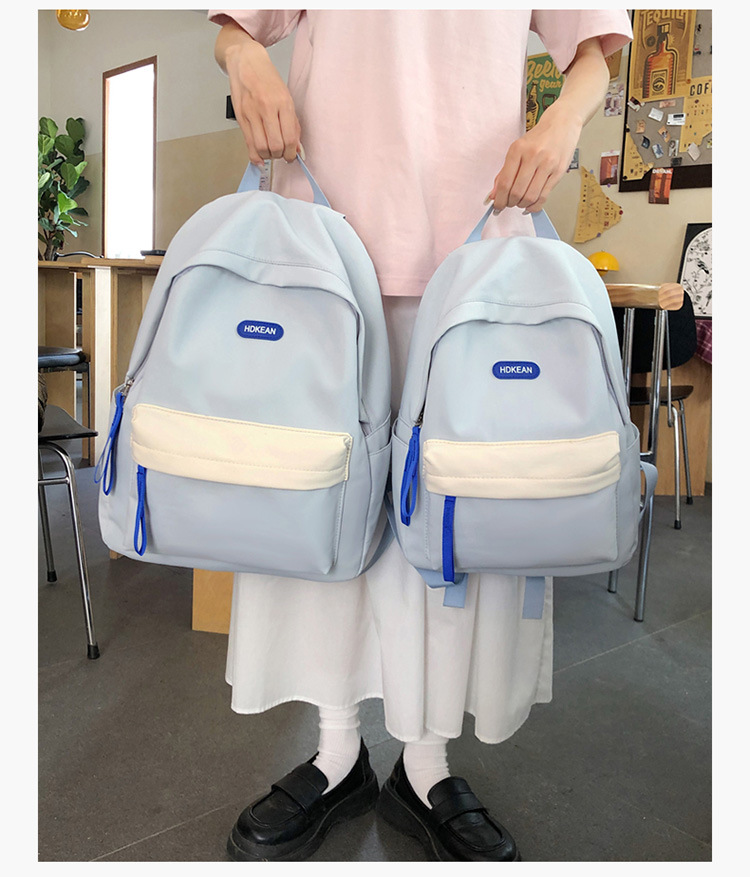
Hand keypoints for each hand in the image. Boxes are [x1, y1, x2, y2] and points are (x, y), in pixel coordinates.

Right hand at [219, 25, 301, 167]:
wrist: (246, 62)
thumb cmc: (268, 79)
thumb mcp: (286, 97)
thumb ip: (293, 124)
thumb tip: (297, 148)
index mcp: (283, 103)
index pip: (290, 138)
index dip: (292, 153)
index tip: (292, 156)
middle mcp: (267, 108)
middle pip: (276, 146)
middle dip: (281, 155)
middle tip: (281, 153)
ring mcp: (252, 113)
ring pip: (262, 147)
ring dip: (269, 156)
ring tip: (271, 152)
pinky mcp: (240, 117)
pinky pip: (248, 143)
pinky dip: (255, 155)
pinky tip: (260, 157)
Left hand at [486, 102, 581, 213]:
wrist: (562, 124)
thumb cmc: (538, 138)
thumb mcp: (517, 150)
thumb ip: (504, 172)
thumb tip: (494, 194)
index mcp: (518, 149)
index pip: (505, 182)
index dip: (499, 199)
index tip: (497, 206)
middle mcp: (533, 156)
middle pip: (517, 191)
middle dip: (510, 203)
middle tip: (508, 204)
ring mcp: (547, 164)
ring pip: (530, 196)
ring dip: (522, 205)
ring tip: (519, 203)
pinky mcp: (559, 171)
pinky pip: (544, 196)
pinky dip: (534, 205)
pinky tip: (530, 205)